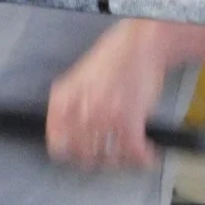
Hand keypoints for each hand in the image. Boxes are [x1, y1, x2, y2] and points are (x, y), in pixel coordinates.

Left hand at [45, 23, 175, 168]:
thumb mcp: (78, 78)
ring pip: (108, 157)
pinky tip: (147, 155)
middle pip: (83, 154)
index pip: (57, 143)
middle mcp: (80, 110)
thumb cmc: (113, 58)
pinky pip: (133, 152)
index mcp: (64, 100)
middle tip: (108, 156)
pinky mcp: (128, 120)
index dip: (69, 154)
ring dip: (121, 160)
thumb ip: (70, 105)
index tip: (79, 156)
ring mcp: (103, 116)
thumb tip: (66, 132)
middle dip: (97, 160)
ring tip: (128, 154)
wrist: (142, 44)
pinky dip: (143, 158)